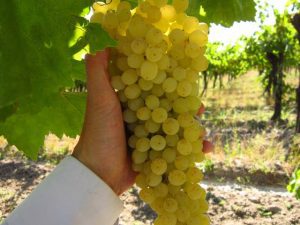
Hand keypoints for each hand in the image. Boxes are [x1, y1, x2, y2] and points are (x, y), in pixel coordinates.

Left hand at [72, 50, 212, 194]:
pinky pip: (174, 148)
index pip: (152, 86)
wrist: (98, 174)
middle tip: (200, 107)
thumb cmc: (98, 133)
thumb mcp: (99, 98)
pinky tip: (206, 149)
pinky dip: (190, 150)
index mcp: (128, 101)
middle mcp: (139, 116)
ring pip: (174, 127)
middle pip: (168, 107)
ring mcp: (147, 135)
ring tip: (202, 134)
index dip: (168, 81)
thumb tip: (99, 40)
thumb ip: (99, 70)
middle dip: (185, 107)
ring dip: (191, 129)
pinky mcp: (153, 153)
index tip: (184, 76)